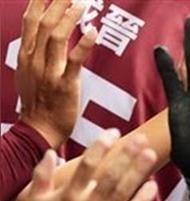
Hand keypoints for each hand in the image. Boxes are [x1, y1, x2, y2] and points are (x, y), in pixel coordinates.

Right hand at [16, 0, 96, 147]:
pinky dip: (84, 44)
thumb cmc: (39, 102)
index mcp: (26, 55)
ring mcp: (48, 72)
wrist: (39, 129)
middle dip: (56, 3)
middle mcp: (34, 60)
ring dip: (69, 17)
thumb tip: (41, 34)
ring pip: (56, 37)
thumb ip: (34, 52)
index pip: (30, 21)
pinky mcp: (65, 85)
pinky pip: (74, 60)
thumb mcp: (28, 73)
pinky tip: (93, 31)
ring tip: (83, 3)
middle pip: (43, 23)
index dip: (39, 2)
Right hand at [25, 130, 159, 200]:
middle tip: (140, 139)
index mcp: (69, 195)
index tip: (113, 132)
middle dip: (126, 155)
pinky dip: (142, 198)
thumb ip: (41, 175)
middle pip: (110, 175)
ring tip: (150, 154)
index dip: (100, 147)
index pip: (86, 166)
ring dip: (138, 171)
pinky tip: (152, 184)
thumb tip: (51, 152)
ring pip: (124, 190)